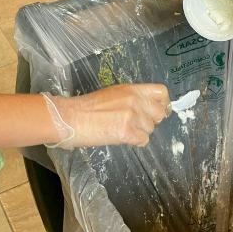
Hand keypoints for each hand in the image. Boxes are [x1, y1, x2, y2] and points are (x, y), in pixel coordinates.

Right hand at [45, 83, 168, 147]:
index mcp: (133, 89)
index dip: (162, 103)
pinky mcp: (127, 132)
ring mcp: (132, 116)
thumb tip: (146, 109)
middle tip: (137, 125)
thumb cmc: (87, 107)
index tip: (156, 111)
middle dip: (151, 121)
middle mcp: (136, 100)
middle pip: (160, 114)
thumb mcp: (114, 94)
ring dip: (140, 133)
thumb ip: (132, 99)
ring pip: (150, 129)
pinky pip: (143, 140)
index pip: (161, 92)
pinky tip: (123, 138)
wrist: (70, 117)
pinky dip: (135, 142)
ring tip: (123, 130)